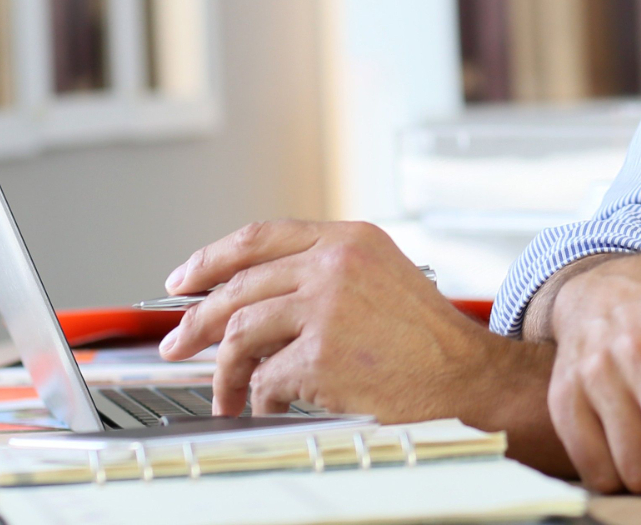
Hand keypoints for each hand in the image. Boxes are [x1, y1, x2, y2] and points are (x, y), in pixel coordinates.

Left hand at [159, 220, 501, 421]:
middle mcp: (336, 264)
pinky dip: (260, 398)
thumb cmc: (424, 335)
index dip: (212, 258)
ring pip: (240, 332)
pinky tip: (271, 405)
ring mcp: (327, 307)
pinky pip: (266, 378)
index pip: (261, 236)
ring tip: (225, 392)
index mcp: (348, 239)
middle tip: (178, 341)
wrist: (461, 373)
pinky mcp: (321, 354)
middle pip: (239, 284)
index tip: (185, 279)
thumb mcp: (380, 275)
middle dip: (196, 319)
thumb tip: (254, 299)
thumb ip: (324, 272)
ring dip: (223, 370)